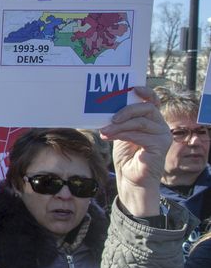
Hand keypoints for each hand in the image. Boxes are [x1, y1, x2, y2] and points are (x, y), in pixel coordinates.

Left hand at [100, 86, 168, 217]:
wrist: (131, 180)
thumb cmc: (126, 157)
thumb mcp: (121, 134)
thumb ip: (120, 121)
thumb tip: (105, 108)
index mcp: (151, 120)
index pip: (153, 101)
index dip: (145, 92)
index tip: (132, 88)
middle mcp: (160, 126)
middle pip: (146, 108)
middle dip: (126, 110)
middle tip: (110, 118)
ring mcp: (162, 136)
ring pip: (140, 122)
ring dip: (120, 125)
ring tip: (105, 132)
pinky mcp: (160, 146)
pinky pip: (140, 134)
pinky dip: (123, 134)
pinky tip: (110, 137)